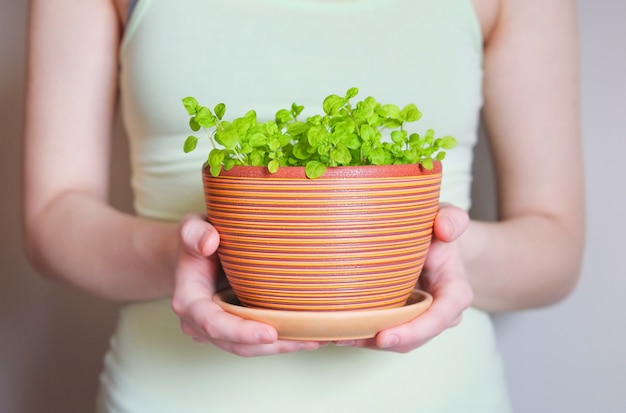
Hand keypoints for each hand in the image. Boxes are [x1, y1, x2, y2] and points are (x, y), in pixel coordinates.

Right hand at [171, 213, 320, 355]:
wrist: (196, 252)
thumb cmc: (197, 239)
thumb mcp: (192, 227)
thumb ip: (195, 232)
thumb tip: (210, 241)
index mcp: (189, 302)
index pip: (213, 324)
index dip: (241, 332)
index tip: (270, 332)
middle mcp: (200, 323)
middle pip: (237, 345)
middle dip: (272, 346)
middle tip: (308, 340)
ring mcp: (217, 331)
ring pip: (250, 349)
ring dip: (283, 347)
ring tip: (315, 340)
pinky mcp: (234, 331)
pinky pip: (257, 343)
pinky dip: (282, 341)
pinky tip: (307, 335)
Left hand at [335, 204, 473, 351]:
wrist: (434, 242)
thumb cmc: (439, 230)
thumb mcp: (449, 217)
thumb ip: (452, 219)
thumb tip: (444, 229)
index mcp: (454, 293)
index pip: (438, 317)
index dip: (413, 330)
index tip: (384, 336)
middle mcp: (439, 314)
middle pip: (411, 338)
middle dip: (381, 342)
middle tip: (346, 338)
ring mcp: (419, 320)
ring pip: (393, 341)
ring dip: (364, 341)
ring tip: (333, 336)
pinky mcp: (400, 320)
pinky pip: (381, 333)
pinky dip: (359, 334)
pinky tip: (333, 331)